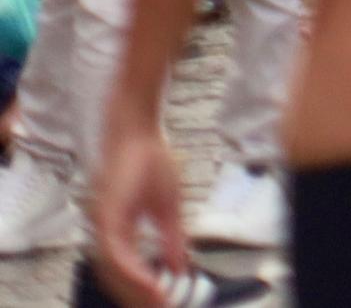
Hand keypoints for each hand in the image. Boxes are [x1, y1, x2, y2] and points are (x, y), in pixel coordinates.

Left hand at [85, 109, 185, 307]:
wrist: (137, 129)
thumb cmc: (151, 159)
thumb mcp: (168, 207)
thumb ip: (172, 239)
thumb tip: (178, 267)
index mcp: (116, 230)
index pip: (126, 270)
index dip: (144, 289)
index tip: (164, 301)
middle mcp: (103, 232)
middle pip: (117, 278)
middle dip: (141, 297)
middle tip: (164, 306)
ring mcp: (102, 225)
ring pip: (114, 272)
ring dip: (137, 290)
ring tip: (161, 301)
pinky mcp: (105, 216)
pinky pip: (116, 254)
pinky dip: (133, 271)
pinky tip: (151, 281)